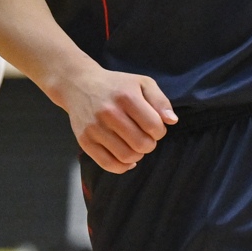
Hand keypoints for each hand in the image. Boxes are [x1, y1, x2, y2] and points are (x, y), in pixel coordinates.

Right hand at [55, 67, 175, 173]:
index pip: (154, 126)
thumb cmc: (116, 85)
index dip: (159, 131)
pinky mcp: (84, 141)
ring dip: (137, 155)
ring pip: (126, 157)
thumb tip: (172, 121)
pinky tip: (126, 158)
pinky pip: (108, 164)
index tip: (153, 126)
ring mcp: (94, 128)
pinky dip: (122, 166)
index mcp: (126, 97)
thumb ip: (160, 101)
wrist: (79, 85)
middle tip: (145, 136)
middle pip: (142, 144)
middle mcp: (109, 112)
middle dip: (149, 144)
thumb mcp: (142, 83)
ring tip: (134, 144)